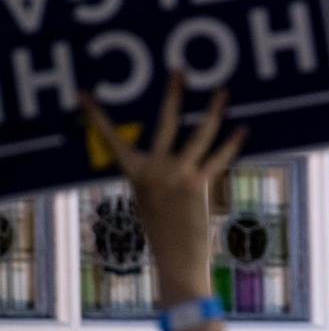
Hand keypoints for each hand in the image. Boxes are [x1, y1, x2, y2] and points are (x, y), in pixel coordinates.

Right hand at [80, 72, 246, 306]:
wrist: (176, 261)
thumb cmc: (165, 231)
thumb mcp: (151, 198)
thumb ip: (157, 173)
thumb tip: (174, 151)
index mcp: (135, 173)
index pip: (110, 138)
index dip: (96, 116)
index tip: (83, 94)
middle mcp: (153, 169)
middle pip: (165, 120)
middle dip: (173, 93)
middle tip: (179, 69)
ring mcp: (176, 174)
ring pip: (200, 132)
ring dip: (214, 110)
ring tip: (223, 90)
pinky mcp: (199, 184)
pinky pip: (219, 157)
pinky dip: (232, 144)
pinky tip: (242, 130)